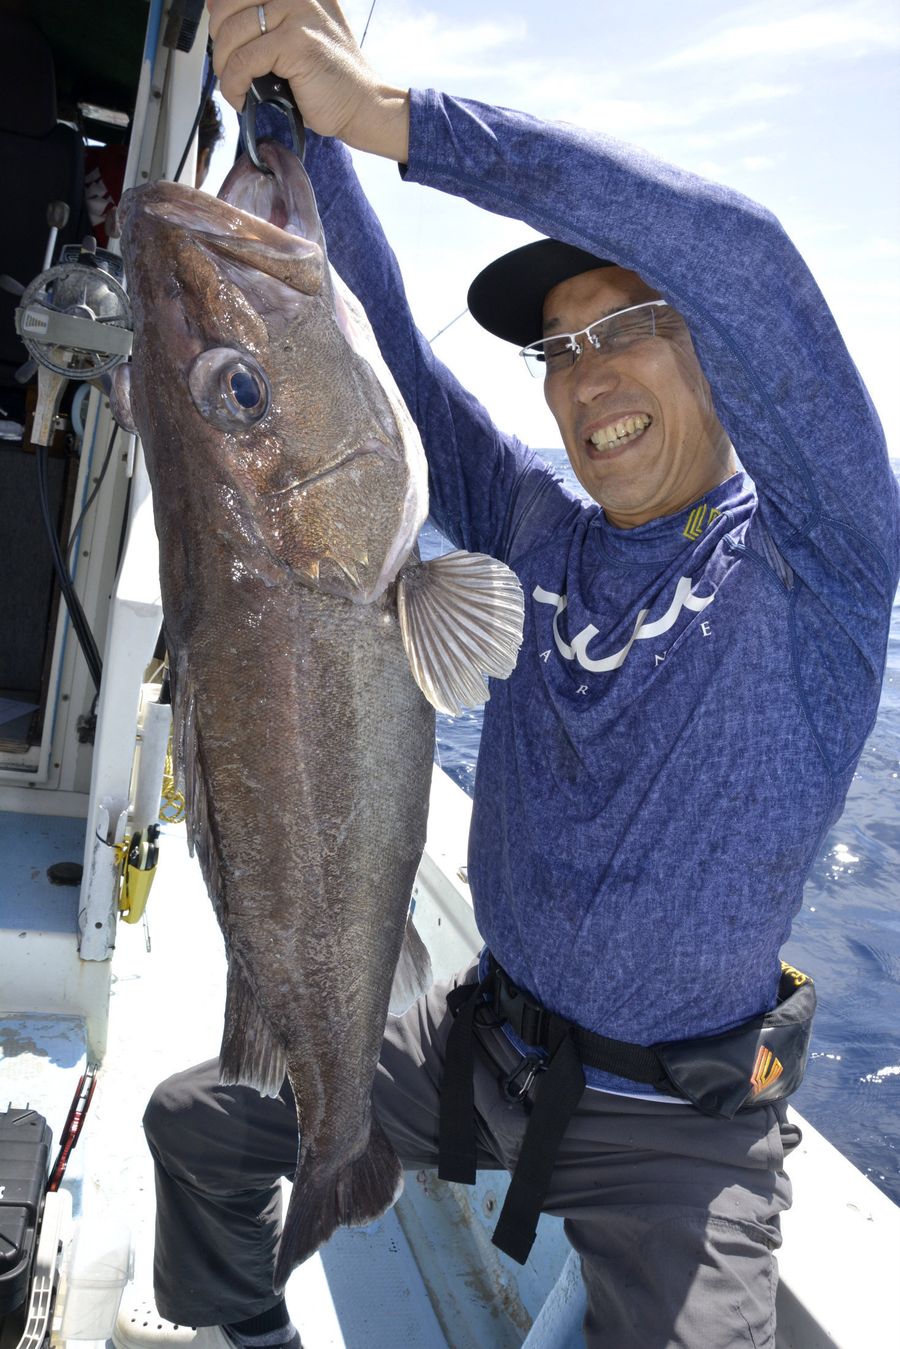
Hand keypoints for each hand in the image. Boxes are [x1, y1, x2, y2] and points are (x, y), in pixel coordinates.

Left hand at [207, 0, 409, 160]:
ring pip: (232, 34)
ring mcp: (297, 13)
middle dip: (219, 42)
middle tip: (228, 67)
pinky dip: (234, 84)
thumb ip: (261, 15)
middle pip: (228, 6)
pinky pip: (244, 61)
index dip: (220, 14)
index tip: (222, 39)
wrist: (360, 104)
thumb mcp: (292, 34)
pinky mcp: (295, 42)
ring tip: (236, 86)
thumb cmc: (326, 76)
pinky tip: (241, 97)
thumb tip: (212, 5)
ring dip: (224, 68)